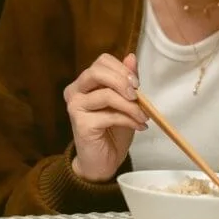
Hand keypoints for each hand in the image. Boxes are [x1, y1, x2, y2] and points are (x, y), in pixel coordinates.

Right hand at [64, 53, 147, 182]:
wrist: (102, 162)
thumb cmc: (113, 131)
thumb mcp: (125, 102)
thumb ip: (126, 81)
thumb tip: (131, 57)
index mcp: (84, 83)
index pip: (101, 62)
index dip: (122, 69)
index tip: (137, 83)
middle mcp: (74, 91)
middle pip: (97, 71)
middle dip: (122, 81)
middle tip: (138, 95)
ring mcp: (75, 107)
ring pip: (106, 94)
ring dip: (131, 106)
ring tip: (144, 116)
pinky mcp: (81, 123)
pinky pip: (110, 115)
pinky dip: (129, 120)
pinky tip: (139, 127)